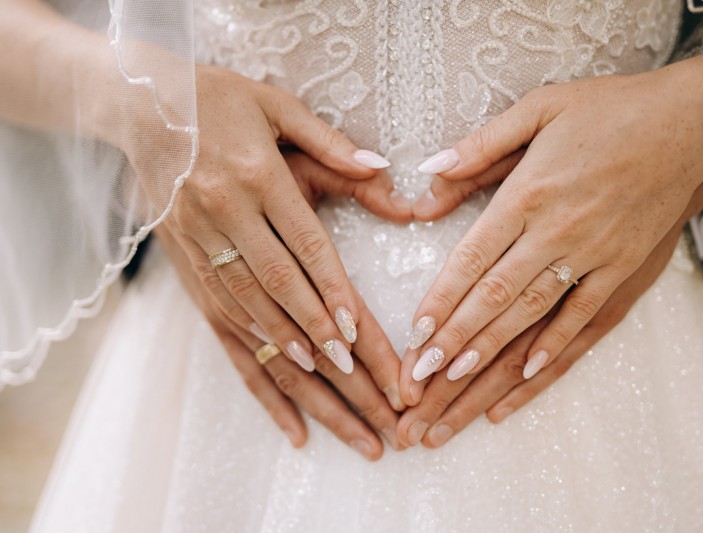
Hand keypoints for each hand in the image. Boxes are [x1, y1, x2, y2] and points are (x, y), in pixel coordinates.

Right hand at [134, 64, 408, 412]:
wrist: (139, 106)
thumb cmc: (221, 100)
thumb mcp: (277, 107)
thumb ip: (331, 144)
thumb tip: (386, 172)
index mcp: (257, 176)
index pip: (302, 245)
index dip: (329, 290)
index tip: (356, 333)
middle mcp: (225, 216)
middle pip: (281, 293)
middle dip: (324, 344)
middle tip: (366, 387)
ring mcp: (199, 245)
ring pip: (251, 318)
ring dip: (293, 363)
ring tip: (336, 402)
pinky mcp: (183, 266)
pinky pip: (220, 324)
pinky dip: (253, 363)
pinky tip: (283, 398)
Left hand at [398, 70, 702, 403]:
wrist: (688, 122)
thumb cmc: (608, 110)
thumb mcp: (539, 108)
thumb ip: (481, 146)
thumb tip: (428, 174)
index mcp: (529, 191)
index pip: (473, 255)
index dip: (441, 297)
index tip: (415, 332)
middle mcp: (558, 229)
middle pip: (497, 294)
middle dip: (455, 337)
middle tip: (421, 375)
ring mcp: (595, 253)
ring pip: (534, 313)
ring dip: (493, 351)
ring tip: (455, 381)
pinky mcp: (625, 268)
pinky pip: (585, 316)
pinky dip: (555, 347)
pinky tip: (526, 375)